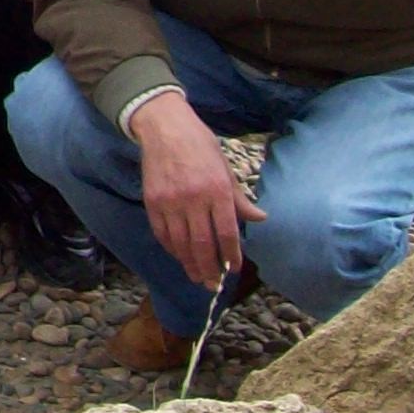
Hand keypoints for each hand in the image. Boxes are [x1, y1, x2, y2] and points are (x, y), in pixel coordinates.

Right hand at [128, 90, 264, 290]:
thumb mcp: (226, 168)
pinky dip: (172, 248)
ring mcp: (170, 201)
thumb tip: (261, 219)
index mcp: (216, 189)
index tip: (234, 269)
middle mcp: (193, 198)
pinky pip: (162, 233)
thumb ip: (240, 198)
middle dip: (209, 269)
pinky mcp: (152, 201)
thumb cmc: (200, 145)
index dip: (231, 255)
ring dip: (190, 264)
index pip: (226, 232)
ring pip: (180, 243)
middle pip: (202, 244)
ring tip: (198, 278)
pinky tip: (180, 256)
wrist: (164, 126)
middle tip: (214, 285)